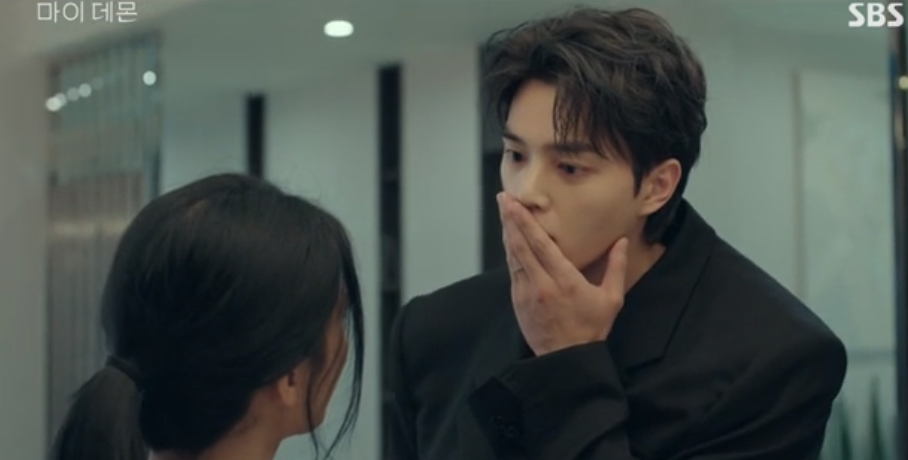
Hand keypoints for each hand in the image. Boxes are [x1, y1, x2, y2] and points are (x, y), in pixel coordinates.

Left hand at [498, 192, 628, 355]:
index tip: (516, 205)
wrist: (567, 359)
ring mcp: (526, 293)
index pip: (540, 245)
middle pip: (520, 246)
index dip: (526, 223)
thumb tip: (622, 241)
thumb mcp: (611, 299)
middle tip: (503, 198)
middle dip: (510, 220)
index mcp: (564, 281)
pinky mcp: (518, 301)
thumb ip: (616, 267)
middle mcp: (541, 285)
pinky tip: (508, 239)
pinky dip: (509, 252)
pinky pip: (512, 271)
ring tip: (503, 212)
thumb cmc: (591, 329)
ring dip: (507, 233)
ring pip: (512, 257)